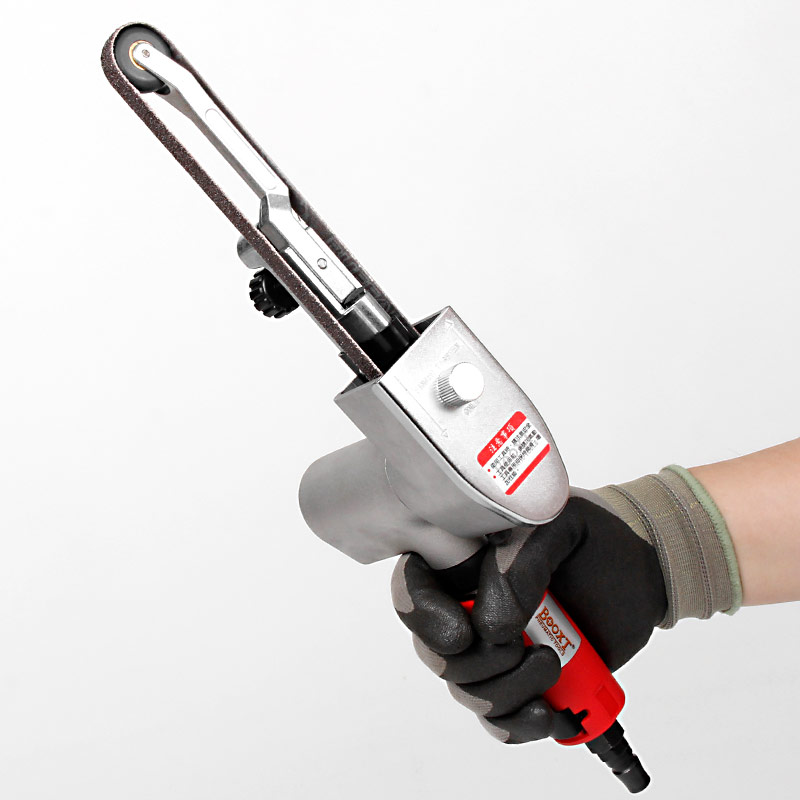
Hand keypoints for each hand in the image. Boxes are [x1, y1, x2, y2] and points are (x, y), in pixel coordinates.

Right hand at [391, 496, 666, 742]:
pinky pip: (497, 722)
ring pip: (467, 692)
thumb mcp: (556, 526)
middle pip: (435, 653)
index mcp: (460, 559)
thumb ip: (518, 563)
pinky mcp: (518, 683)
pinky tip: (546, 712)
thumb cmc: (593, 538)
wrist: (641, 571)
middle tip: (526, 646)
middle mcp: (464, 605)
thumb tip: (492, 627)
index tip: (465, 632)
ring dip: (508, 690)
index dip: (422, 615)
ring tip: (551, 664)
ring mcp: (490, 648)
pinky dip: (518, 725)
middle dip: (480, 663)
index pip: (411, 587)